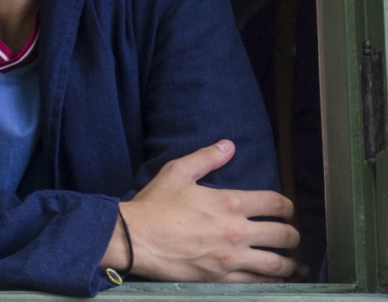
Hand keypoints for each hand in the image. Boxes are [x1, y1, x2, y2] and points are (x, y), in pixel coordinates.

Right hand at [108, 140, 298, 282]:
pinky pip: (258, 282)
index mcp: (230, 203)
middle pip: (284, 236)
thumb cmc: (154, 204)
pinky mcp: (222, 278)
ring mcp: (231, 258)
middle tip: (290, 236)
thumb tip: (229, 145)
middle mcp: (237, 232)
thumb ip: (206, 158)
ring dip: (290, 264)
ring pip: (278, 265)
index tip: (286, 210)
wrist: (134, 238)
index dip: (288, 207)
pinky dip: (271, 281)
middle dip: (293, 235)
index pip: (276, 204)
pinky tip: (273, 278)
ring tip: (291, 263)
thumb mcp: (177, 172)